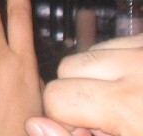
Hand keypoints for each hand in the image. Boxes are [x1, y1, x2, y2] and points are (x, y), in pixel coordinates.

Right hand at [25, 33, 142, 135]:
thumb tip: (36, 125)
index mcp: (127, 104)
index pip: (57, 96)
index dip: (64, 117)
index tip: (85, 130)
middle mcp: (137, 66)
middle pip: (69, 66)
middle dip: (77, 91)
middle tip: (105, 119)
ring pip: (92, 50)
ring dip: (99, 74)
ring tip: (124, 102)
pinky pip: (118, 41)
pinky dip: (120, 61)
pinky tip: (136, 86)